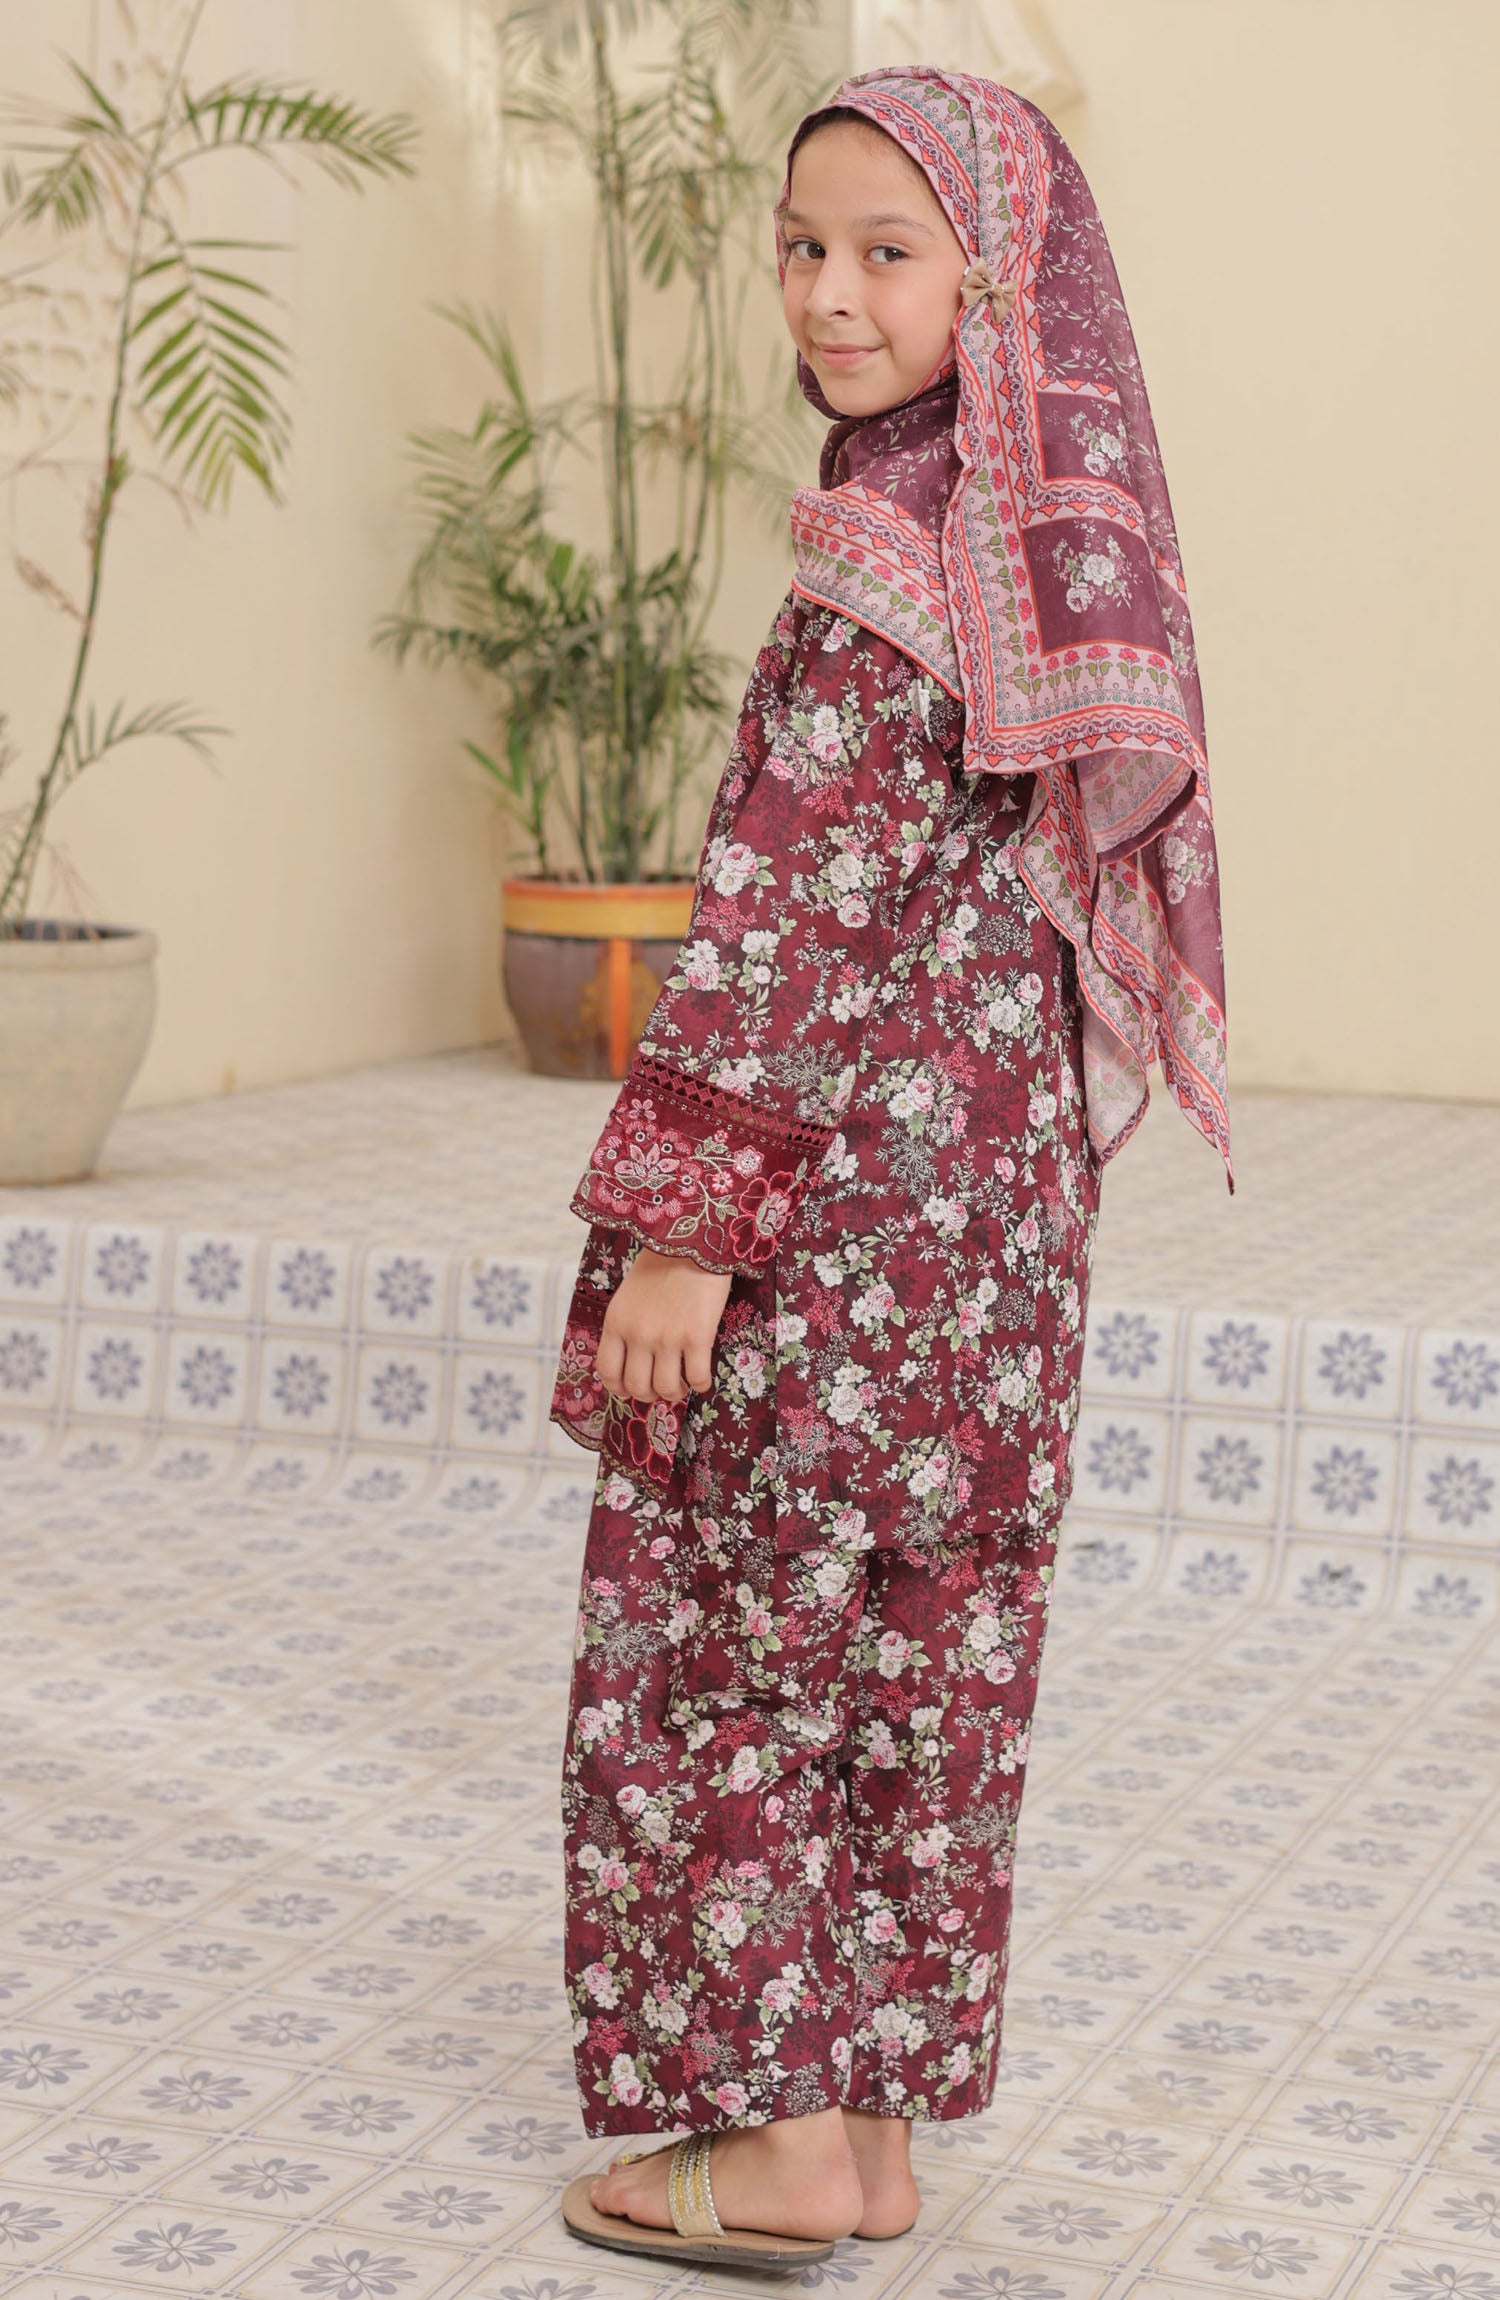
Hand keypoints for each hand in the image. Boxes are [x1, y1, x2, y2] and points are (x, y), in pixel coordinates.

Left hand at [595, 1247, 732, 1406]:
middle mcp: (638, 1335)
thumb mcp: (628, 1296)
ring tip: (682, 1383)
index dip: (619, 1388)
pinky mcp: (698, 1337)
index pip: (608, 1371)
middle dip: (650, 1394)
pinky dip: (700, 1384)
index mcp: (616, 1323)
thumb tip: (634, 1361)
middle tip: (662, 1386)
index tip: (631, 1388)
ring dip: (675, 1392)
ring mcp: (668, 1338)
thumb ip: (626, 1327)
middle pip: (637, 1387)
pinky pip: (697, 1378)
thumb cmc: (661, 1265)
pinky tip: (702, 1376)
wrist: (692, 1241)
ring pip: (666, 1388)